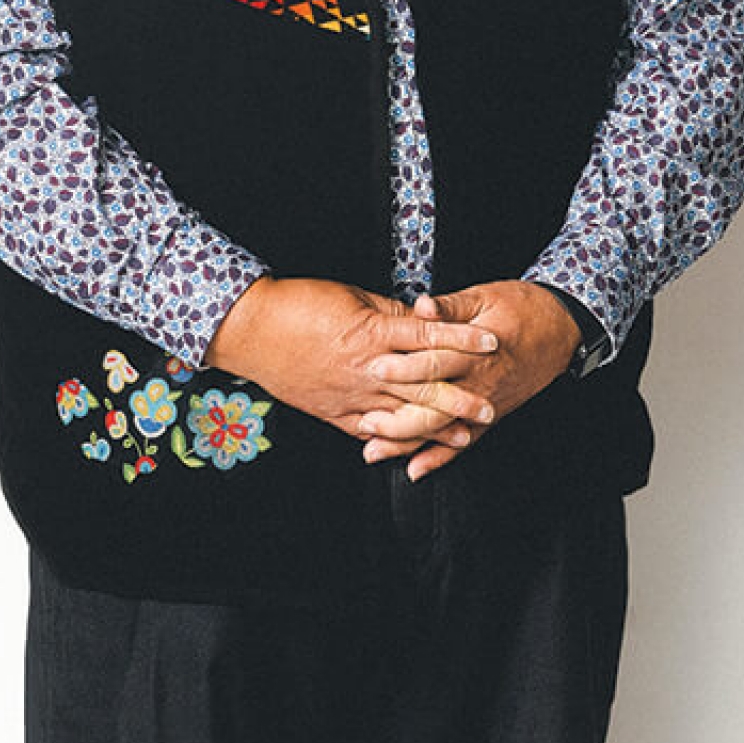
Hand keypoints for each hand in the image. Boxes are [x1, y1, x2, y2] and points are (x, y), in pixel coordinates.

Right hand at [202, 277, 500, 454]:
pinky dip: (396, 440)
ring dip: (436, 427)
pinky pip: (372, 431)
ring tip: (464, 434)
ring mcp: (350, 395)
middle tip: (490, 406)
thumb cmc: (298, 304)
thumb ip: (390, 313)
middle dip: (460, 398)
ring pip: (402, 415)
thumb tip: (422, 318)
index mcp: (372, 333)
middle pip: (423, 386)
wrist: (252, 330)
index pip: (428, 338)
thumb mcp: (351, 296)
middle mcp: (366, 369)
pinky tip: (416, 446)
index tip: (491, 342)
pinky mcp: (334, 413)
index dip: (462, 341)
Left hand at [361, 280, 582, 478]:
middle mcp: (479, 382)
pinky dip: (439, 459)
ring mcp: (485, 404)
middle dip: (397, 417)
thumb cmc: (522, 308)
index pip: (434, 362)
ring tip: (374, 450)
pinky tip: (415, 470)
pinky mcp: (492, 417)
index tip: (373, 369)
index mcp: (475, 350)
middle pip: (434, 405)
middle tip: (363, 421)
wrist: (562, 329)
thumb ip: (450, 306)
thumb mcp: (484, 297)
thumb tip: (422, 306)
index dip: (403, 367)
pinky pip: (464, 444)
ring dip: (408, 444)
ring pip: (443, 430)